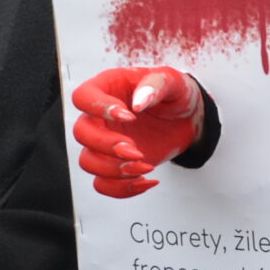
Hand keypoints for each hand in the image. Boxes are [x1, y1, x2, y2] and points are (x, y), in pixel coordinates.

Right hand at [69, 67, 206, 198]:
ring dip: (114, 170)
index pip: (83, 96)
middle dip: (106, 146)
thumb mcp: (172, 80)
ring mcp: (105, 142)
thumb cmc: (174, 93)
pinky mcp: (115, 164)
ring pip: (87, 161)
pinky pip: (102, 184)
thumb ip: (156, 85)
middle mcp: (100, 116)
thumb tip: (138, 102)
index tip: (129, 117)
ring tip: (144, 166)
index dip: (99, 107)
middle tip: (135, 150)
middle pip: (81, 133)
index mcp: (107, 88)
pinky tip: (147, 180)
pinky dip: (122, 189)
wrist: (187, 118)